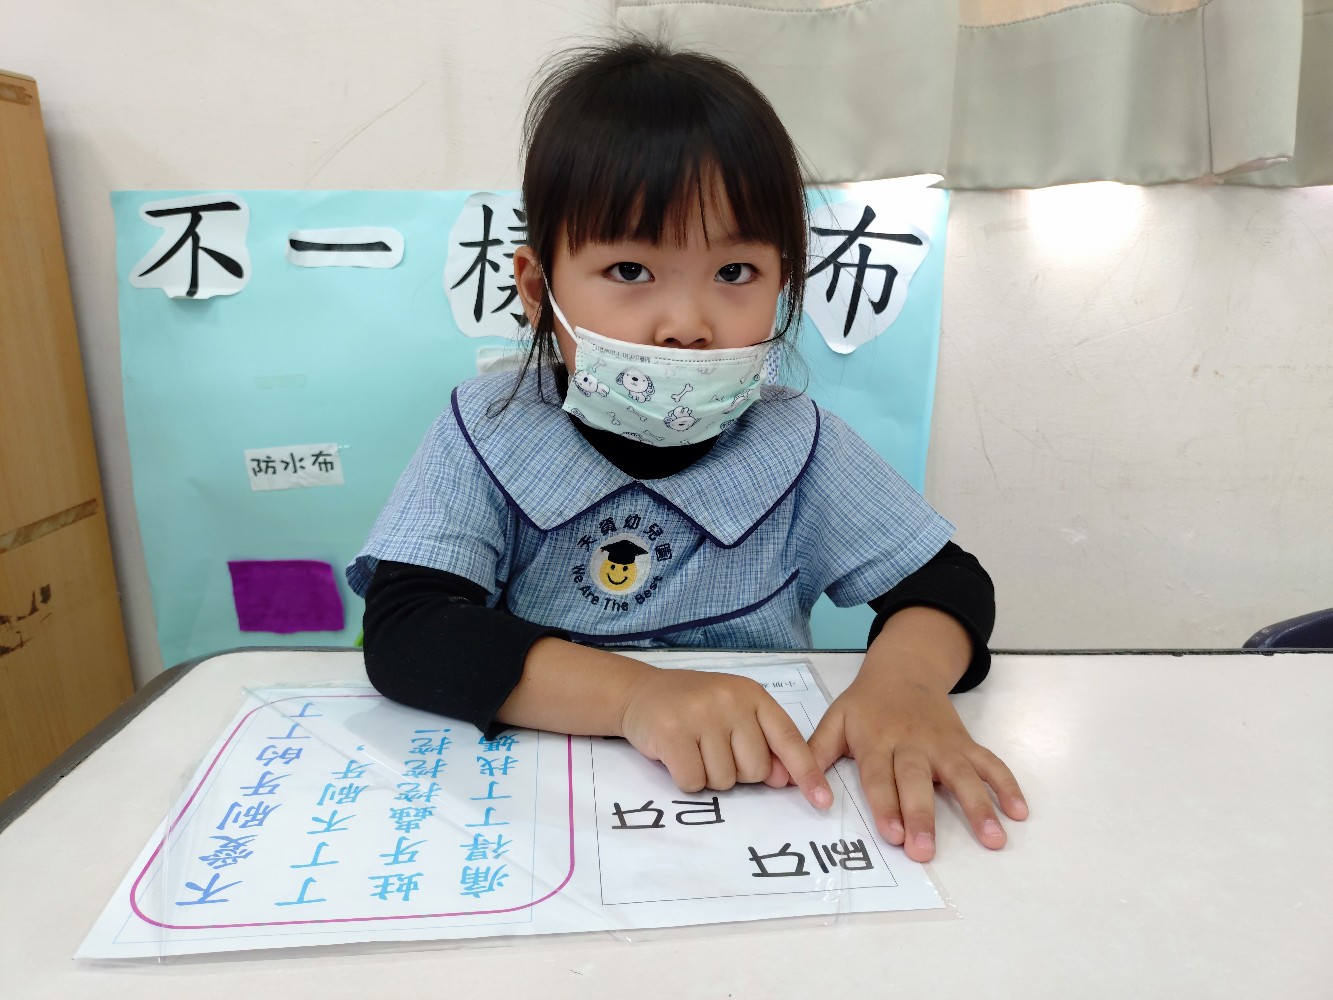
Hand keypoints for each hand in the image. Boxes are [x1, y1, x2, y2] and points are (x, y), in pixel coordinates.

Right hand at [619, 668, 832, 809]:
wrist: (639, 692)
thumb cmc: (693, 707)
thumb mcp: (734, 713)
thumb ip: (762, 741)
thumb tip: (785, 780)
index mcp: (753, 695)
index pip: (788, 739)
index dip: (807, 772)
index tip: (822, 800)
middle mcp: (731, 701)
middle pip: (755, 770)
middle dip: (737, 773)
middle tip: (713, 750)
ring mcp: (701, 715)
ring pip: (724, 781)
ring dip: (709, 776)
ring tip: (693, 749)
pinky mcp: (672, 733)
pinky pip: (693, 782)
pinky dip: (686, 780)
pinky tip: (676, 756)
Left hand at [808, 671, 1026, 862]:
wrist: (904, 669)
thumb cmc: (865, 704)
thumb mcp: (834, 720)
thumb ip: (814, 752)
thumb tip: (788, 785)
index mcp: (876, 739)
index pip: (879, 776)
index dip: (885, 804)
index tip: (892, 835)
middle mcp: (911, 742)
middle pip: (917, 780)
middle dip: (922, 816)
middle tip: (925, 851)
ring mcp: (942, 743)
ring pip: (961, 774)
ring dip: (978, 806)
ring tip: (993, 839)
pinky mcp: (965, 742)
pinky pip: (989, 762)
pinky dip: (1006, 784)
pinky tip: (1019, 812)